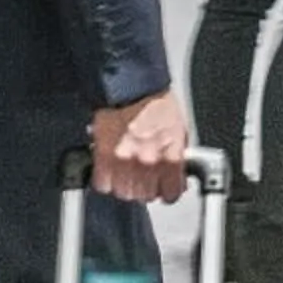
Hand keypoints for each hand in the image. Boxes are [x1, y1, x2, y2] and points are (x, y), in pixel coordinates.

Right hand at [91, 90, 188, 205]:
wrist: (131, 86)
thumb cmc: (155, 103)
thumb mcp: (179, 130)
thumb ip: (177, 157)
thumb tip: (177, 174)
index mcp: (171, 157)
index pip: (171, 194)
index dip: (166, 192)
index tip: (162, 188)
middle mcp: (149, 164)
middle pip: (145, 196)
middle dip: (144, 188)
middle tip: (142, 176)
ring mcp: (125, 163)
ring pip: (124, 193)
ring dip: (124, 185)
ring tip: (125, 172)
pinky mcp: (104, 158)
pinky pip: (103, 184)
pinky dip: (105, 179)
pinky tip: (110, 169)